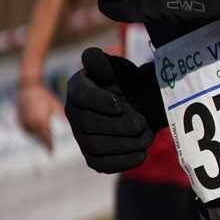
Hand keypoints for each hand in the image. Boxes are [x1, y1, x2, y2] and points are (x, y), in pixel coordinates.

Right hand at [16, 80, 63, 151]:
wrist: (28, 87)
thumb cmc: (44, 95)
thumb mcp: (55, 104)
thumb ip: (62, 116)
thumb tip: (70, 125)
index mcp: (41, 121)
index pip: (46, 137)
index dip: (49, 145)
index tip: (52, 152)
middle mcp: (32, 124)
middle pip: (39, 138)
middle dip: (44, 143)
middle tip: (49, 149)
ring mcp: (24, 122)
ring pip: (32, 135)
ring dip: (38, 138)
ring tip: (44, 142)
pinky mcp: (19, 120)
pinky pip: (26, 130)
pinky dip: (31, 133)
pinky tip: (36, 134)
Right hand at [64, 47, 166, 173]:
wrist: (144, 105)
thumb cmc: (130, 84)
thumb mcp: (120, 69)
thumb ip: (105, 63)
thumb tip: (89, 55)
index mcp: (77, 87)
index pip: (81, 96)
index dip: (99, 102)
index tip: (119, 106)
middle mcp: (73, 113)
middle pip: (88, 124)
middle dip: (117, 125)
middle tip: (142, 123)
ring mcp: (81, 136)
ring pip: (95, 146)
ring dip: (123, 144)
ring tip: (146, 137)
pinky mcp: (92, 156)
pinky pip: (101, 164)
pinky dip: (122, 162)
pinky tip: (141, 154)